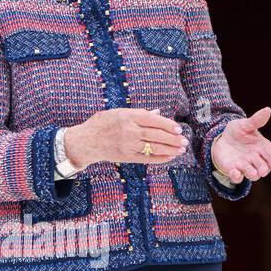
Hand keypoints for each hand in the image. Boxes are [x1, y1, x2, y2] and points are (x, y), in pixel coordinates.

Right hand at [64, 108, 187, 170]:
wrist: (86, 141)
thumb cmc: (101, 124)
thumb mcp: (118, 112)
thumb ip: (138, 114)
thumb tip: (157, 113)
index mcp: (127, 116)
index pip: (153, 120)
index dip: (167, 124)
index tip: (178, 128)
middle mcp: (129, 131)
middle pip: (156, 135)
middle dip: (172, 139)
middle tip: (184, 141)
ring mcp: (128, 145)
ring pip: (153, 147)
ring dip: (170, 149)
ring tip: (181, 149)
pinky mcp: (126, 156)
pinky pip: (147, 158)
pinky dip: (160, 158)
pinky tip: (169, 157)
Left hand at [211, 107, 270, 181]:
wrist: (222, 139)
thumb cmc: (238, 132)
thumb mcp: (245, 124)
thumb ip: (256, 120)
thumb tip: (267, 110)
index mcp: (262, 147)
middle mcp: (256, 158)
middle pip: (264, 167)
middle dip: (263, 169)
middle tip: (262, 170)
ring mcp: (245, 165)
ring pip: (252, 174)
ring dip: (252, 174)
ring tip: (252, 173)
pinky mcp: (234, 170)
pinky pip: (237, 177)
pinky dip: (236, 176)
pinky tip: (235, 172)